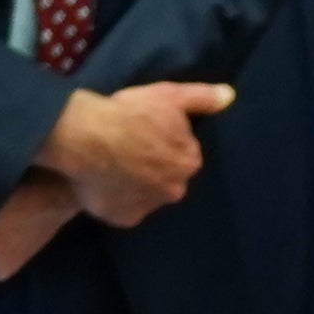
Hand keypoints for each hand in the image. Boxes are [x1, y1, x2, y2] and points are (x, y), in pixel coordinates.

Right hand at [40, 79, 232, 229]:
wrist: (84, 138)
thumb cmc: (129, 114)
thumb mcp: (168, 96)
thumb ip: (201, 98)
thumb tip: (229, 96)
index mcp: (189, 162)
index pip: (182, 154)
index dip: (163, 142)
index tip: (145, 132)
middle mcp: (174, 190)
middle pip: (166, 178)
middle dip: (153, 167)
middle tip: (128, 148)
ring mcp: (148, 207)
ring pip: (145, 195)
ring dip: (135, 183)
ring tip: (112, 164)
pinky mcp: (123, 218)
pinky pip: (123, 209)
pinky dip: (116, 199)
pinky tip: (103, 182)